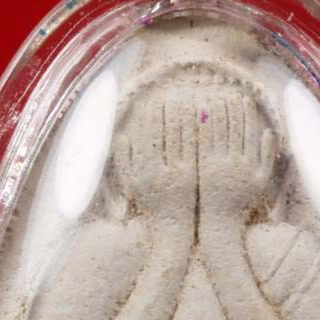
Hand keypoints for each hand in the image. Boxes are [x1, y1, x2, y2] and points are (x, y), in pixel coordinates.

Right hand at [114, 89, 196, 219]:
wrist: (173, 225)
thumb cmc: (151, 202)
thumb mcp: (132, 182)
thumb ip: (125, 160)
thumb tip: (119, 135)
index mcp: (144, 170)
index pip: (147, 134)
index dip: (150, 115)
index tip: (153, 99)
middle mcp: (161, 171)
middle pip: (165, 132)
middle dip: (168, 111)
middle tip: (172, 94)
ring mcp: (179, 173)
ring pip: (182, 137)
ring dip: (186, 117)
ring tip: (188, 100)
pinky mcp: (195, 174)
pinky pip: (196, 147)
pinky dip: (196, 131)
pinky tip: (200, 120)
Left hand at [198, 89, 276, 219]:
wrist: (219, 218)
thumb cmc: (241, 199)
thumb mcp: (260, 180)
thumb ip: (267, 156)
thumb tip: (269, 131)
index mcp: (250, 162)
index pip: (248, 130)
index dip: (246, 112)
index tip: (243, 97)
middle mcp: (235, 162)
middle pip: (232, 127)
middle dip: (230, 106)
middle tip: (226, 90)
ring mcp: (217, 164)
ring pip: (216, 131)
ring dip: (214, 111)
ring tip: (211, 95)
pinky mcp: (202, 167)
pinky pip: (201, 141)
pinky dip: (199, 126)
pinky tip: (196, 114)